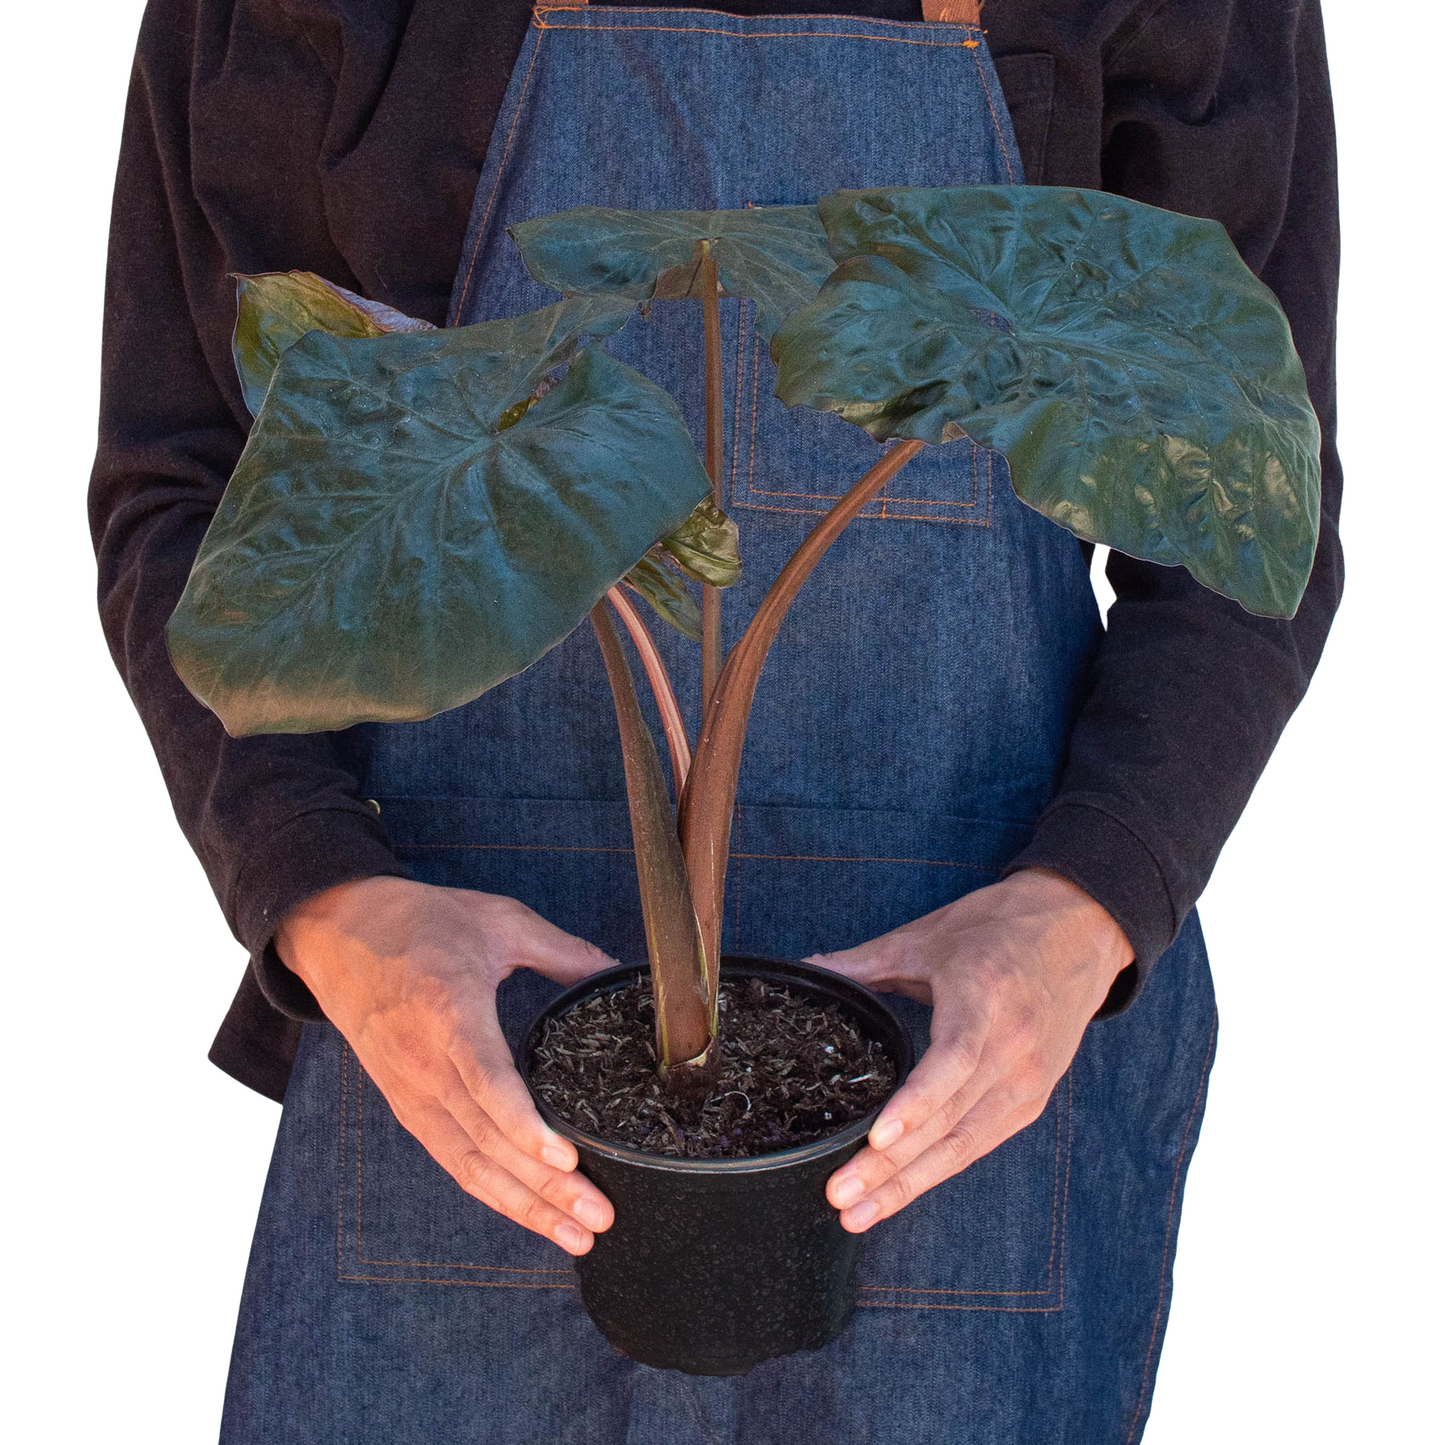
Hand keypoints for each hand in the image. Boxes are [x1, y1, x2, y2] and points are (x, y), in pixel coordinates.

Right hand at [276, 876, 617, 1254]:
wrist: (339, 934)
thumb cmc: (421, 923)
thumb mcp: (498, 920)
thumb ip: (561, 951)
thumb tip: (614, 971)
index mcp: (449, 1012)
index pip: (487, 1082)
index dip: (525, 1127)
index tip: (566, 1159)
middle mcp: (425, 1065)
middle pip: (487, 1139)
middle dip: (545, 1188)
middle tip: (599, 1216)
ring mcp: (412, 1092)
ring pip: (470, 1163)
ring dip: (524, 1205)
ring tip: (577, 1233)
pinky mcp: (408, 1106)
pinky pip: (452, 1159)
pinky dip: (492, 1192)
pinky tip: (530, 1213)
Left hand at [809, 868, 1132, 1232]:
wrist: (1080, 929)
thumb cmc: (1000, 927)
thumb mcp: (927, 936)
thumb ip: (864, 963)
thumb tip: (808, 968)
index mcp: (985, 1001)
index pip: (951, 1064)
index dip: (915, 1105)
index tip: (876, 1138)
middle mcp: (1012, 1049)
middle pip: (949, 1120)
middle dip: (891, 1165)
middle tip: (840, 1195)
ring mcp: (1027, 1080)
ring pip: (963, 1145)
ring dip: (909, 1184)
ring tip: (858, 1213)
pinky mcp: (1032, 1098)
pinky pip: (980, 1142)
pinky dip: (938, 1169)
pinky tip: (899, 1191)